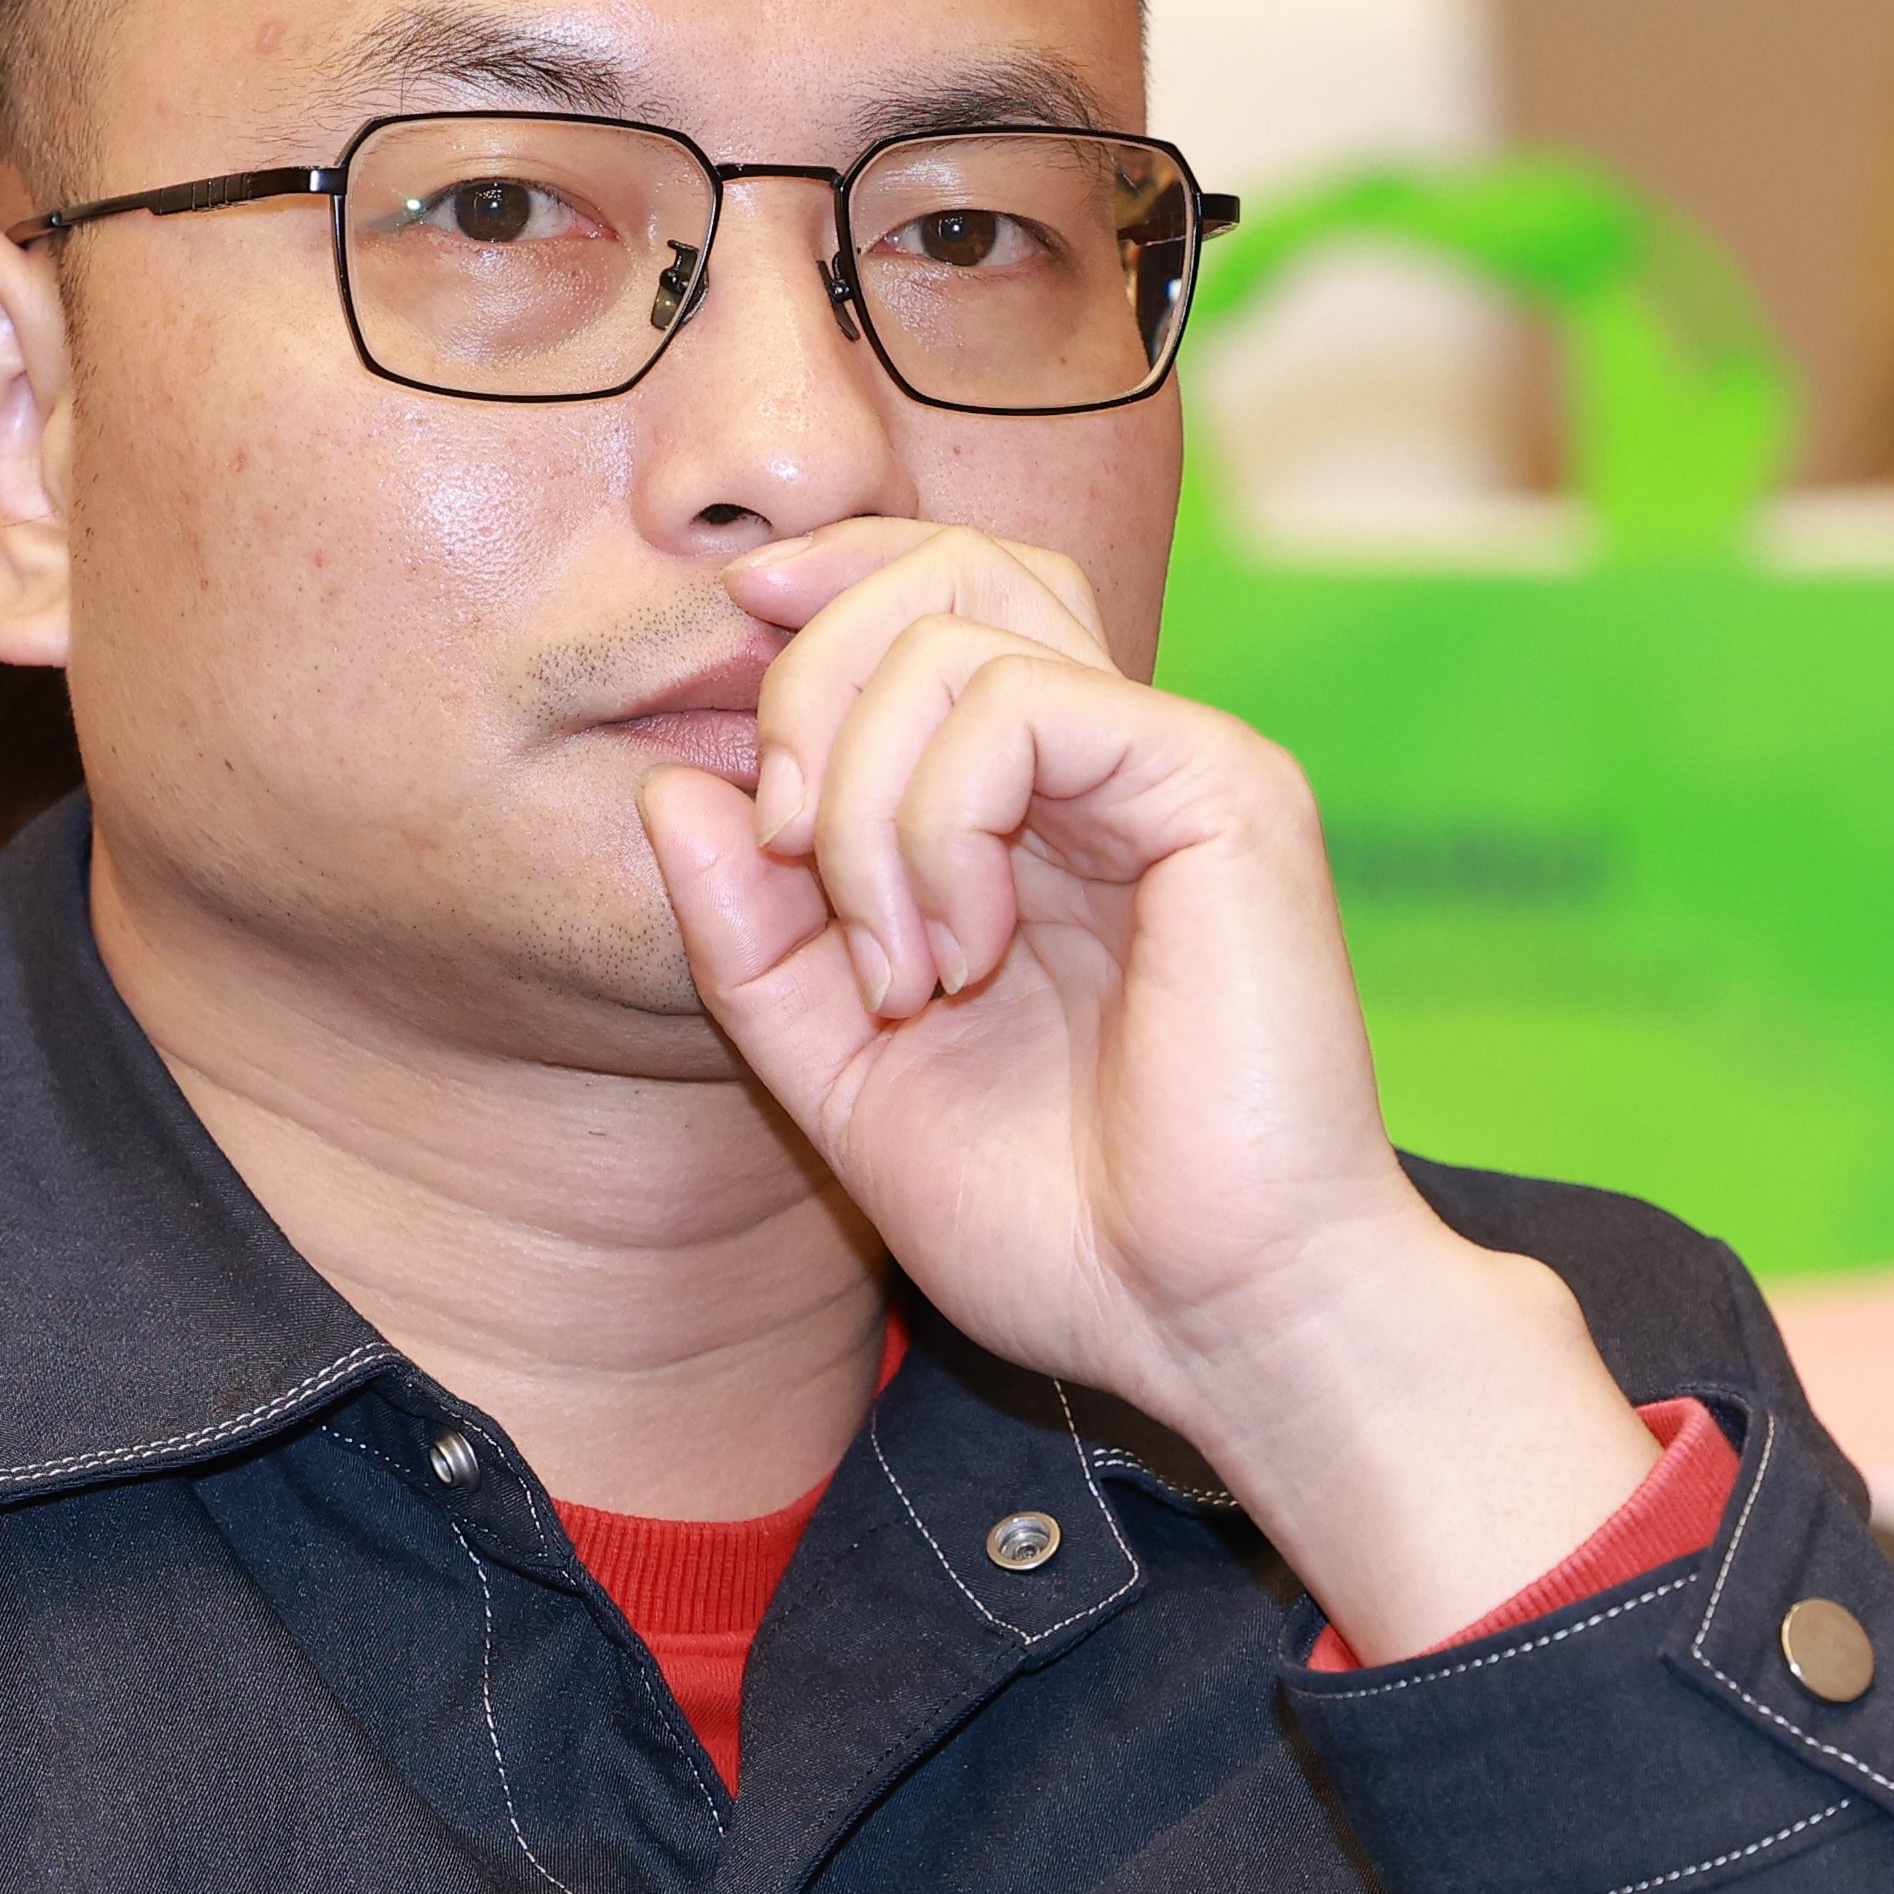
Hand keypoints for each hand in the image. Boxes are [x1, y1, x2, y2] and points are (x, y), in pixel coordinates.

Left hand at [639, 522, 1665, 1658]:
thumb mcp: (841, 1076)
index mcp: (1037, 816)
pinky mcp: (1221, 786)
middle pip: (941, 568)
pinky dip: (939, 822)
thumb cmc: (1063, 1225)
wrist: (1215, 1325)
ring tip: (897, 966)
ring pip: (961, 629)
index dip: (817, 605)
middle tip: (787, 848)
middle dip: (808, 683)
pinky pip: (1024, 704)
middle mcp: (1112, 766)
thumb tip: (672, 789)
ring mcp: (1171, 765)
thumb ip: (751, 941)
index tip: (733, 689)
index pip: (928, 604)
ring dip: (865, 799)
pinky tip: (961, 955)